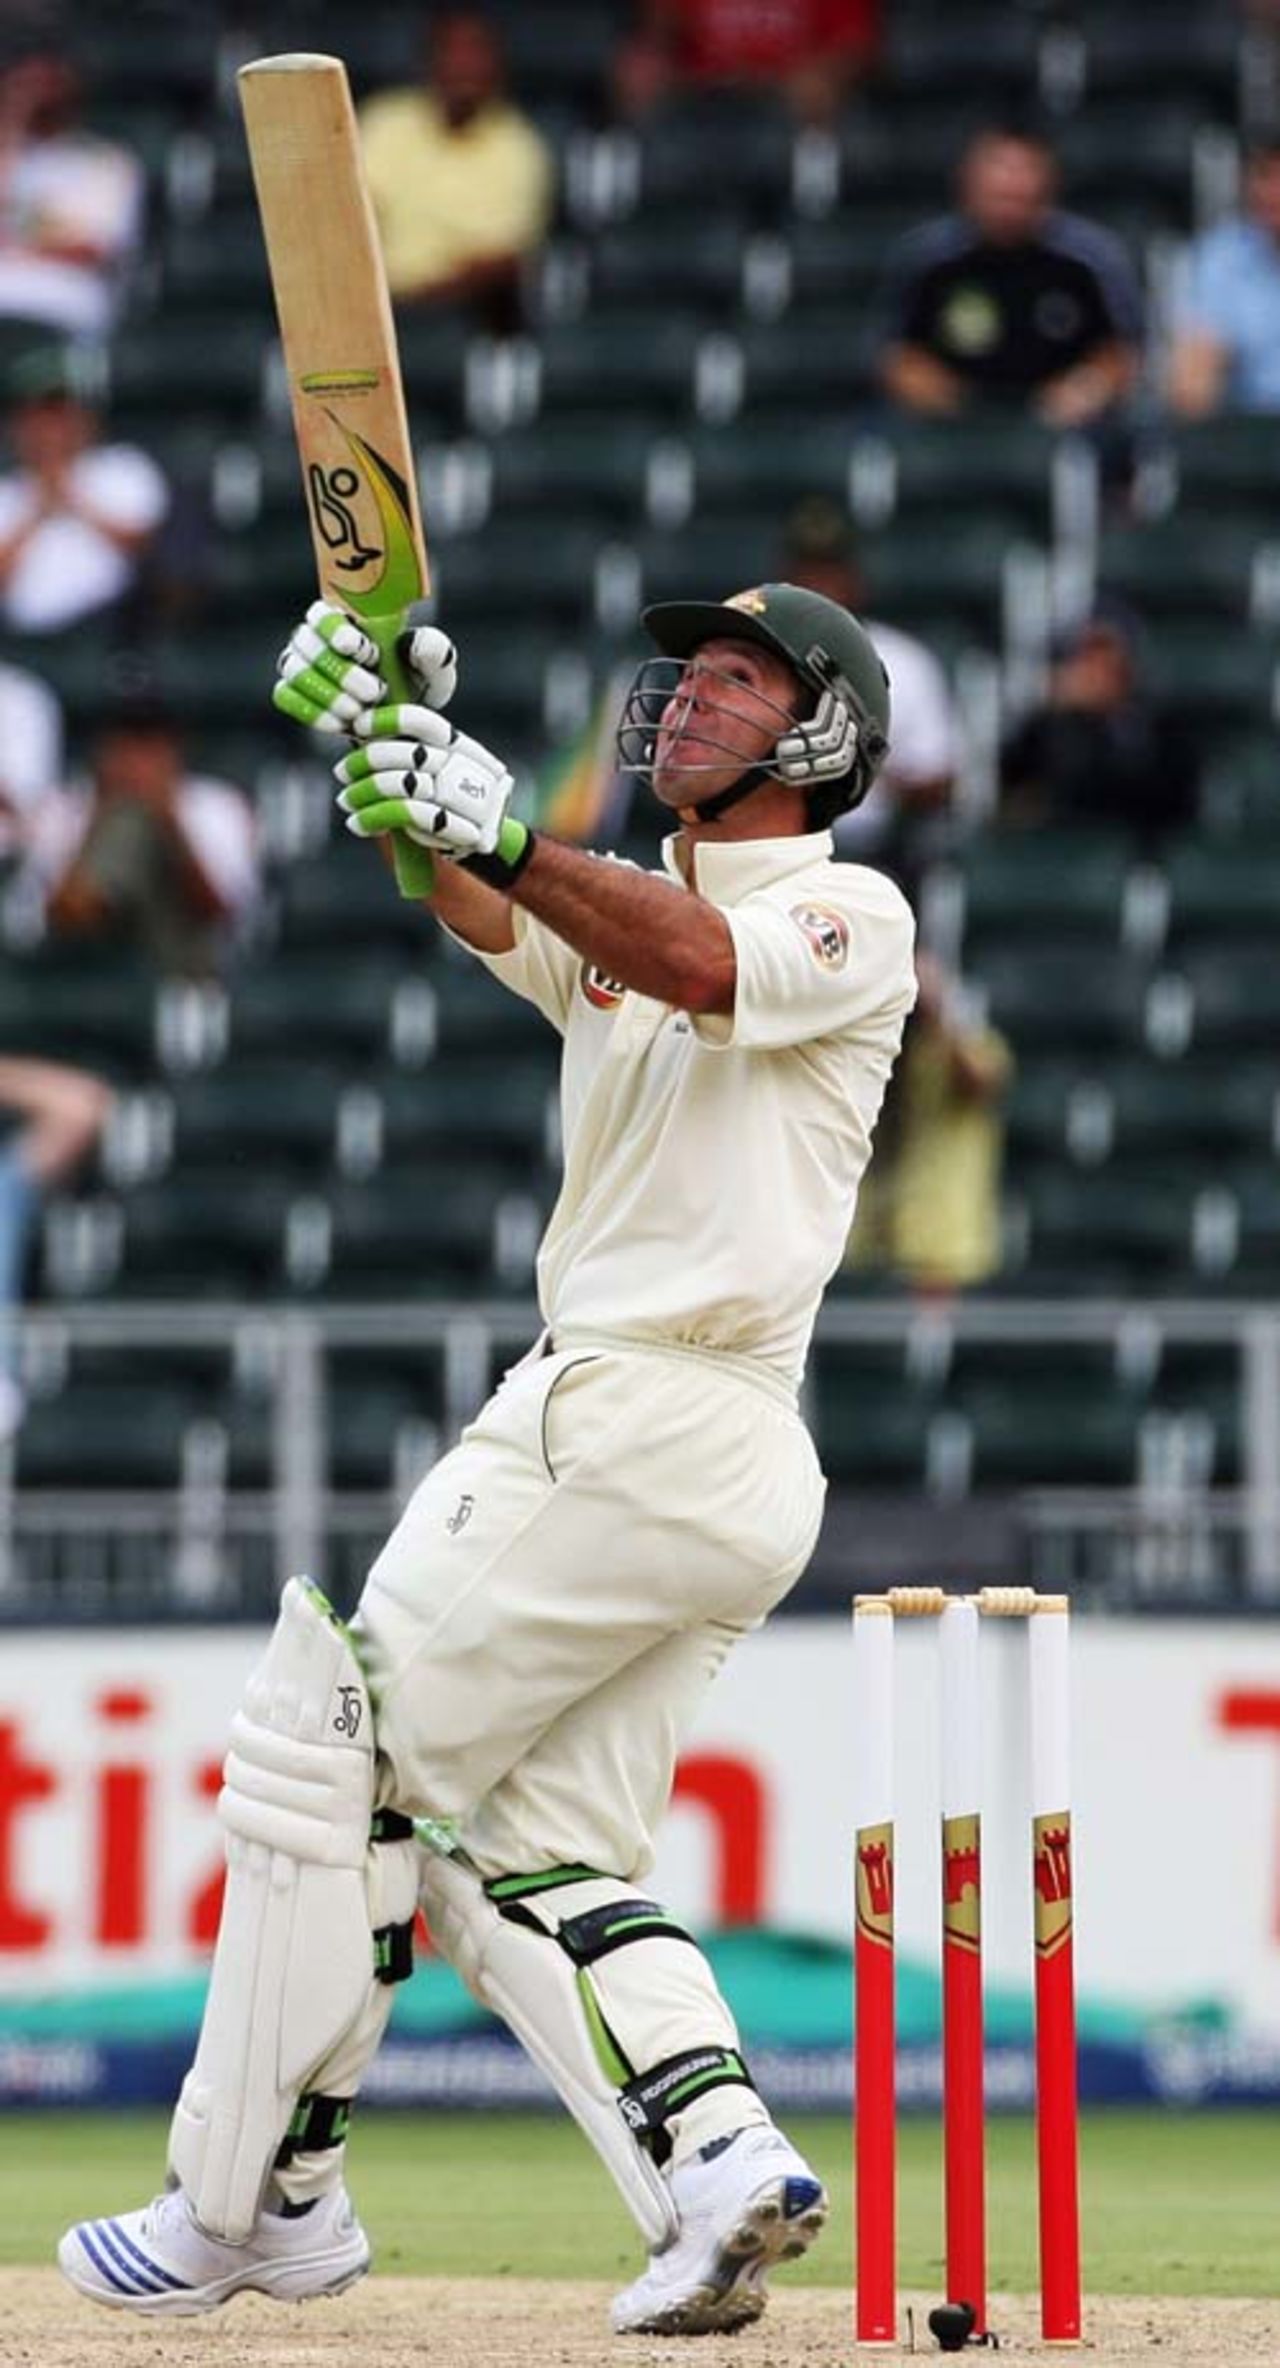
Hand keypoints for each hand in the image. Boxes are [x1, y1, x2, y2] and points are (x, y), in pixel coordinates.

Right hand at [273, 599, 457, 732]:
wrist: (401, 721)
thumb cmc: (415, 685)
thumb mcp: (435, 669)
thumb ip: (433, 651)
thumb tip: (413, 643)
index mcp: (347, 617)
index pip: (323, 611)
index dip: (336, 629)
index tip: (365, 652)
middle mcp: (316, 636)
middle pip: (305, 641)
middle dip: (339, 670)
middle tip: (372, 693)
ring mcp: (300, 664)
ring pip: (294, 669)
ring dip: (327, 693)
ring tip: (359, 712)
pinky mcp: (293, 692)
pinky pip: (285, 695)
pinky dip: (312, 711)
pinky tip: (340, 725)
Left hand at [335, 706, 514, 859]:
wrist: (483, 847)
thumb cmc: (448, 806)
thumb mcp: (437, 774)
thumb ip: (409, 755)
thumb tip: (360, 735)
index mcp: (461, 747)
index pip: (424, 723)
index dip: (388, 720)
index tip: (359, 726)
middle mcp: (468, 768)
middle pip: (408, 753)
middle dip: (366, 760)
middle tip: (342, 772)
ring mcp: (468, 799)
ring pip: (402, 785)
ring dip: (363, 792)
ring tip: (346, 801)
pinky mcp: (463, 830)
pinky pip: (407, 815)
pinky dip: (374, 817)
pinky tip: (358, 823)